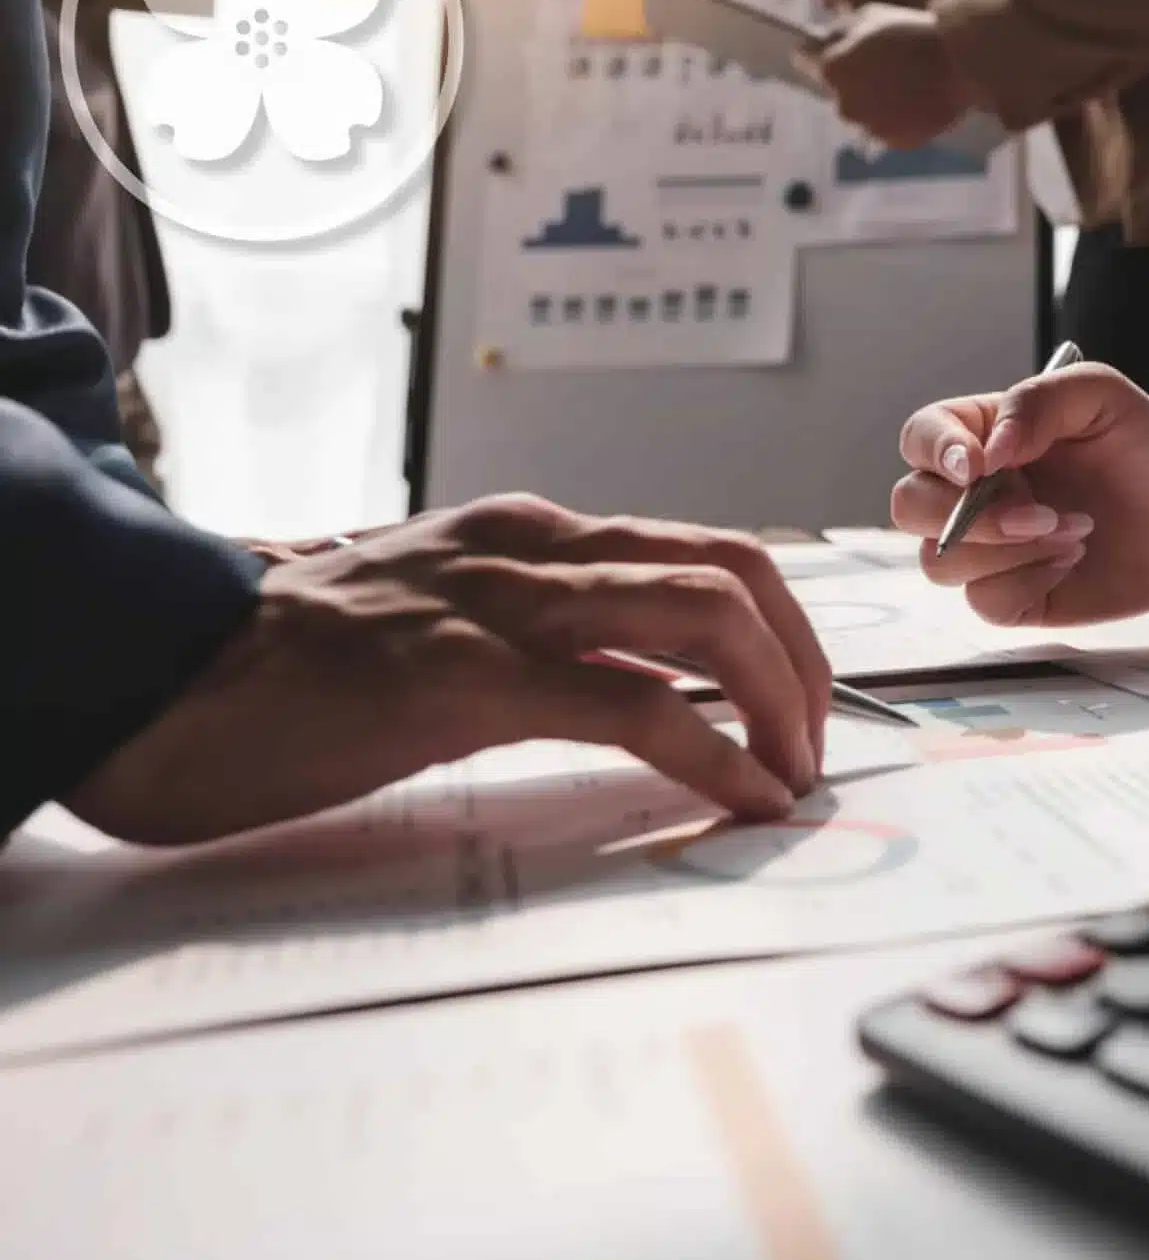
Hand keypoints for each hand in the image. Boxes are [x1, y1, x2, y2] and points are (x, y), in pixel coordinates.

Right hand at [66, 495, 832, 845]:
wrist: (153, 677)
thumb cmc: (290, 675)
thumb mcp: (442, 629)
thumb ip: (539, 640)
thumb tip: (649, 693)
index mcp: (529, 533)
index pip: (707, 549)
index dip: (786, 628)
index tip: (805, 705)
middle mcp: (529, 546)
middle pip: (735, 568)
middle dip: (806, 662)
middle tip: (814, 747)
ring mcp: (497, 602)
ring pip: (704, 614)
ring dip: (780, 701)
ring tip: (794, 776)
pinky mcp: (461, 674)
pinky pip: (632, 702)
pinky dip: (714, 753)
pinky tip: (742, 796)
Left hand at [809, 5, 969, 148]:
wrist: (958, 63)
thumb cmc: (912, 31)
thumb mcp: (868, 16)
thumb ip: (837, 33)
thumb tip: (818, 42)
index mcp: (832, 69)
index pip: (806, 61)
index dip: (821, 52)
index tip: (839, 49)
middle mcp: (843, 104)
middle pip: (839, 92)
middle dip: (854, 81)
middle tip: (885, 66)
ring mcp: (870, 127)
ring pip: (865, 114)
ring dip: (876, 103)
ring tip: (905, 86)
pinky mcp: (896, 142)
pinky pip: (888, 129)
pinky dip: (897, 119)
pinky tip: (916, 102)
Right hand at [889, 366, 1148, 624]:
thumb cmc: (1145, 451)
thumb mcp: (1103, 397)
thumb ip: (1039, 401)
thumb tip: (989, 447)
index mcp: (983, 435)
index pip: (921, 437)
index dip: (935, 451)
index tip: (977, 465)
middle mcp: (973, 492)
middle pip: (910, 507)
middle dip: (968, 516)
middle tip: (1041, 514)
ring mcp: (988, 548)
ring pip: (940, 562)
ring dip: (1009, 551)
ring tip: (1076, 530)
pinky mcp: (1011, 596)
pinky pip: (984, 602)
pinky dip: (1028, 583)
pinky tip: (1071, 560)